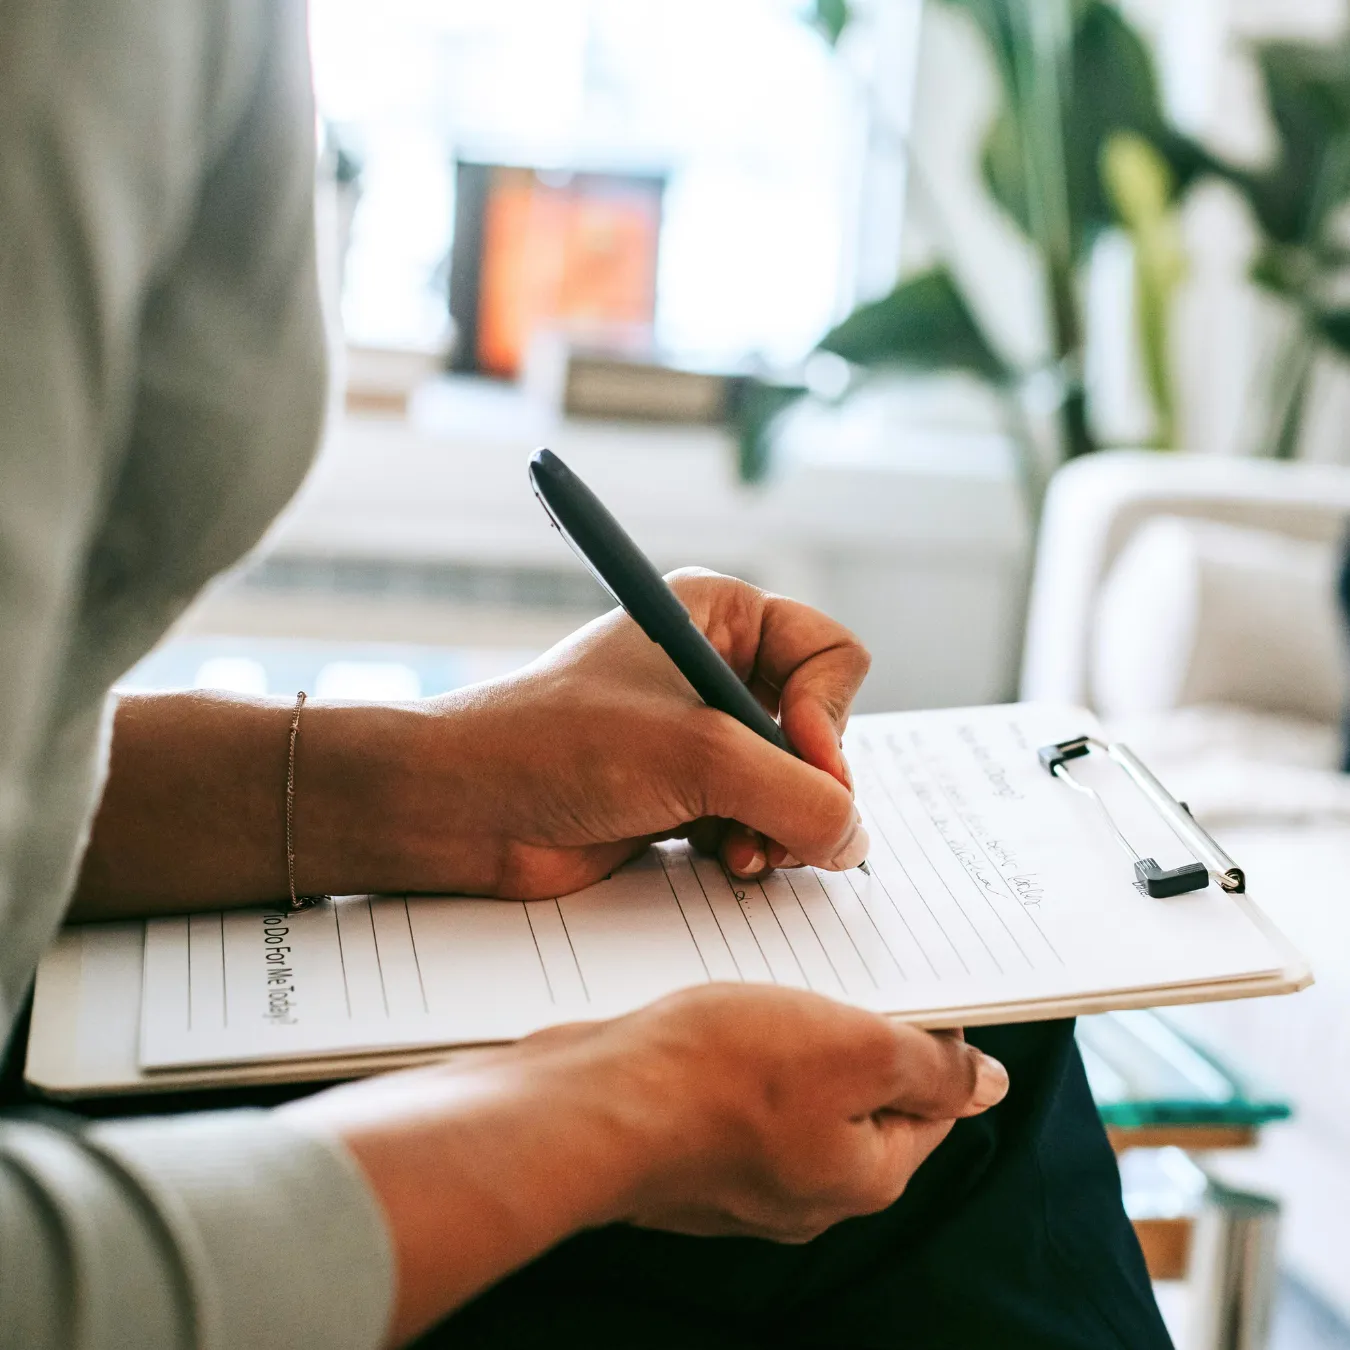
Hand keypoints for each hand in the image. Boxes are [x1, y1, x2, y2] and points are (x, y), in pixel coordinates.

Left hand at [74, 572, 867, 915]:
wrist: (461, 810)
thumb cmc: (557, 747)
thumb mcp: (698, 757)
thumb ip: (799, 797)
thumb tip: (854, 841)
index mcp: (720, 616)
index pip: (832, 656)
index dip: (830, 715)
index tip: (801, 758)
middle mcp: (717, 669)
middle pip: (822, 730)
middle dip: (805, 787)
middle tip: (772, 826)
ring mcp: (701, 736)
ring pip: (795, 786)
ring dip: (779, 828)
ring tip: (742, 854)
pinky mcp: (684, 794)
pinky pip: (758, 822)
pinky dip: (751, 848)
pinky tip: (720, 864)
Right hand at [284, 983, 1008, 1343]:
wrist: (586, 1105)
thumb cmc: (717, 1075)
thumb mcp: (854, 1048)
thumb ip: (931, 1067)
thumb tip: (989, 1084)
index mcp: (863, 1176)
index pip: (931, 1103)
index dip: (930, 1036)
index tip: (907, 982)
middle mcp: (806, 1191)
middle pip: (859, 1097)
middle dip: (852, 1032)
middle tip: (832, 972)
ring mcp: (740, 1178)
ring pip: (792, 1091)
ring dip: (790, 1036)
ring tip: (767, 984)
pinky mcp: (687, 1152)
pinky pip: (733, 1095)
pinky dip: (734, 1054)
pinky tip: (712, 1017)